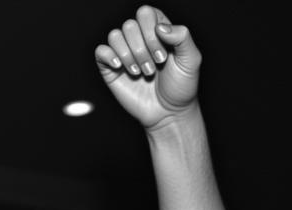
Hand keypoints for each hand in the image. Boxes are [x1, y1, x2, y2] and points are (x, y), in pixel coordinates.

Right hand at [95, 6, 201, 129]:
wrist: (167, 113)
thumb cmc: (180, 86)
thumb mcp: (191, 59)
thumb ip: (182, 36)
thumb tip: (159, 27)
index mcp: (157, 29)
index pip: (145, 14)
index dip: (151, 32)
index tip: (162, 56)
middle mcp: (139, 38)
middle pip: (129, 25)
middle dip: (141, 49)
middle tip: (152, 69)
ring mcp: (123, 53)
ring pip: (115, 36)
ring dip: (128, 56)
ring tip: (139, 73)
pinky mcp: (110, 69)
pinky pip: (100, 51)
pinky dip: (109, 57)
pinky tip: (120, 68)